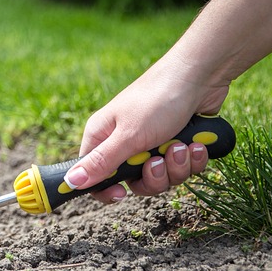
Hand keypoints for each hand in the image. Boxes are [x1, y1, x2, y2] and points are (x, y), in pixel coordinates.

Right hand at [65, 53, 229, 202]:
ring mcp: (152, 142)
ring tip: (182, 145)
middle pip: (134, 182)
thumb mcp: (128, 136)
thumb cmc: (158, 100)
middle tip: (159, 159)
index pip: (94, 176)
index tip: (122, 194)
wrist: (200, 76)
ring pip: (161, 176)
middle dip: (154, 176)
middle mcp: (125, 141)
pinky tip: (197, 143)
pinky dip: (192, 158)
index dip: (106, 189)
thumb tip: (71, 181)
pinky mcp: (175, 142)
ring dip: (176, 165)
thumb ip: (101, 163)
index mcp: (103, 136)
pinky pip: (182, 167)